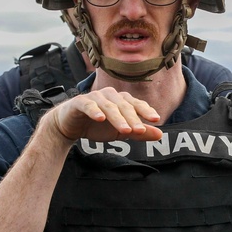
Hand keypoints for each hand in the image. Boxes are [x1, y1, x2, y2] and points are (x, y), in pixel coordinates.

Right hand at [44, 87, 163, 142]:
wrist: (70, 125)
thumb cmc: (98, 126)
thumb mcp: (121, 132)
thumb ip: (139, 133)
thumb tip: (160, 135)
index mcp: (121, 101)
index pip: (136, 104)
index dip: (146, 111)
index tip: (156, 120)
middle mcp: (110, 96)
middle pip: (124, 106)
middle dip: (133, 118)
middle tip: (140, 131)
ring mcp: (94, 97)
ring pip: (109, 106)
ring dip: (117, 118)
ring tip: (125, 130)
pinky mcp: (80, 102)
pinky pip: (88, 104)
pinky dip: (94, 110)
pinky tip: (99, 118)